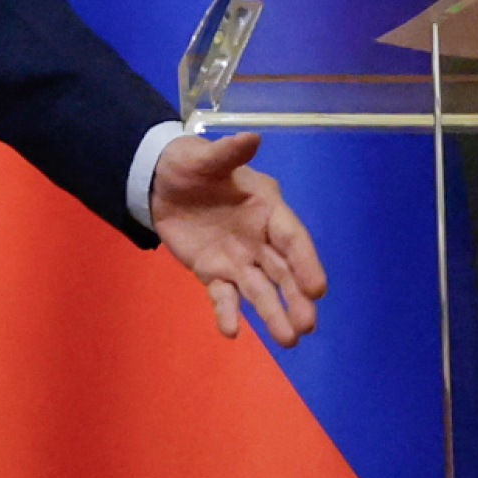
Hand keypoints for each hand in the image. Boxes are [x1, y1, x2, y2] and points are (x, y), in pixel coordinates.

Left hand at [149, 131, 325, 347]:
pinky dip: (227, 312)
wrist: (159, 180)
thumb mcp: (205, 157)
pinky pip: (223, 295)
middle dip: (296, 298)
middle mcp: (259, 240)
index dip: (306, 262)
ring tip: (288, 341)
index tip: (318, 289)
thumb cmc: (191, 166)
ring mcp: (238, 259)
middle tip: (307, 326)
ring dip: (272, 314)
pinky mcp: (213, 271)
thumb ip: (228, 153)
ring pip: (260, 290)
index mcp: (267, 210)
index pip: (292, 238)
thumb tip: (251, 137)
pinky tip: (230, 331)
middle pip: (283, 272)